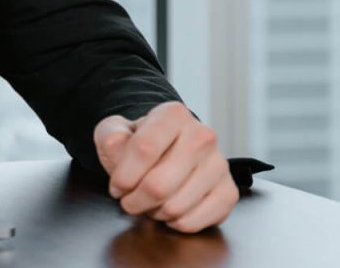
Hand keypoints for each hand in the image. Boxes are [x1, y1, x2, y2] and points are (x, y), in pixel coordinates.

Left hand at [93, 101, 237, 232]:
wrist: (167, 151)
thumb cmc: (138, 143)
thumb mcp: (114, 132)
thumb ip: (110, 136)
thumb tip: (117, 145)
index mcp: (173, 114)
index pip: (144, 150)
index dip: (123, 176)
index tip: (116, 186)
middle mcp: (203, 135)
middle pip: (159, 185)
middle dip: (135, 200)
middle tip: (129, 199)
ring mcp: (219, 164)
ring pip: (176, 207)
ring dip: (154, 212)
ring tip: (150, 201)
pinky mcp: (229, 192)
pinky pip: (196, 221)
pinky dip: (175, 223)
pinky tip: (169, 211)